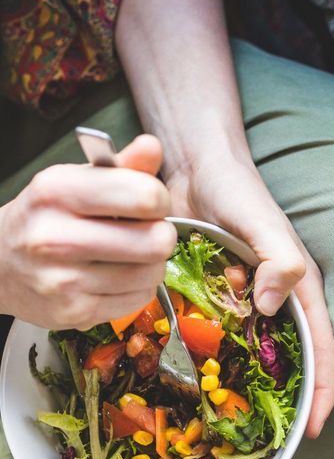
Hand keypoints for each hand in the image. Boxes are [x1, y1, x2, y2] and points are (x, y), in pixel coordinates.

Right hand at [0, 135, 175, 328]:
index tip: (148, 202)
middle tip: (145, 232)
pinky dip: (137, 288)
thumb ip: (121, 166)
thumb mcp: (77, 181)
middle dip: (161, 234)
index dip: (159, 199)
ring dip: (151, 264)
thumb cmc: (48, 216)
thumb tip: (151, 146)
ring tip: (130, 255)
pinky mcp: (74, 312)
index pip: (145, 196)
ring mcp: (63, 281)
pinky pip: (139, 299)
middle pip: (156, 241)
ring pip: (152, 273)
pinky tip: (116, 276)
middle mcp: (54, 238)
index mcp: (56, 192)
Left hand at [165, 159, 333, 438]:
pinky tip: (193, 386)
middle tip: (270, 442)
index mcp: (300, 290)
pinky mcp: (215, 299)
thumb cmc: (239, 190)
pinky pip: (217, 339)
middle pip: (291, 362)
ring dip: (248, 388)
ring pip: (254, 356)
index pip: (321, 349)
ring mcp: (245, 304)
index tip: (316, 429)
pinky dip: (213, 363)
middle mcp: (276, 303)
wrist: (195, 166)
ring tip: (233, 426)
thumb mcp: (263, 222)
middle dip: (288, 402)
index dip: (323, 391)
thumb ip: (279, 258)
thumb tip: (274, 305)